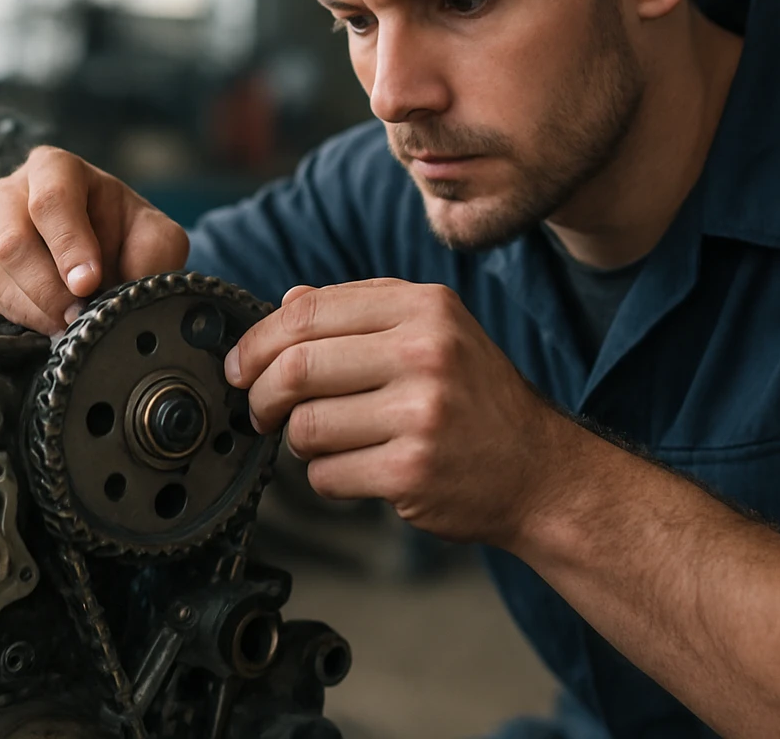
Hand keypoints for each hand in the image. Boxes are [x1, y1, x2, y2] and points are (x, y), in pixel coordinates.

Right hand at [0, 146, 188, 333]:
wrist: (108, 249)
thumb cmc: (127, 233)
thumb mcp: (155, 235)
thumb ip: (150, 256)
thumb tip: (124, 294)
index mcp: (55, 167)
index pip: (51, 200)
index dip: (69, 246)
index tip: (89, 283)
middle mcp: (13, 191)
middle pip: (14, 241)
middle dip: (50, 288)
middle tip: (81, 314)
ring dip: (39, 307)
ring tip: (73, 320)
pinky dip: (24, 316)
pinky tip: (53, 318)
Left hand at [226, 279, 560, 546]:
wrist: (538, 470)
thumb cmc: (475, 399)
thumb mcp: (434, 332)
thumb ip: (361, 312)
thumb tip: (285, 301)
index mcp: (424, 308)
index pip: (307, 311)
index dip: (257, 341)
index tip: (241, 365)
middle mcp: (425, 352)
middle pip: (296, 368)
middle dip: (260, 395)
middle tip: (259, 411)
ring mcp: (421, 414)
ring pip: (306, 427)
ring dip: (299, 441)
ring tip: (327, 442)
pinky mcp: (412, 471)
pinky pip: (327, 475)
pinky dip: (327, 478)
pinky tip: (358, 470)